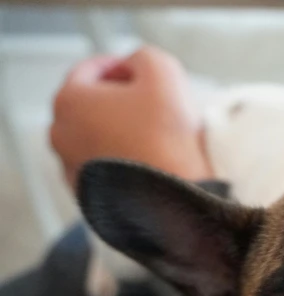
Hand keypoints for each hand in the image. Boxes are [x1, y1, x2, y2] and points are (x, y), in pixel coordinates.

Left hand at [50, 46, 212, 190]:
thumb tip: (135, 67)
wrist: (174, 202)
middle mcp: (60, 134)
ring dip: (123, 131)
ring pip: (99, 136)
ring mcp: (72, 168)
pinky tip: (151, 163)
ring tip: (158, 139)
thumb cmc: (167, 139)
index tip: (149, 77)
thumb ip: (144, 56)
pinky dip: (123, 159)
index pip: (93, 69)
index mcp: (70, 100)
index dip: (125, 67)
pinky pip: (105, 166)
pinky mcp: (89, 195)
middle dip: (123, 101)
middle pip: (93, 104)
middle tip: (157, 108)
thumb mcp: (164, 72)